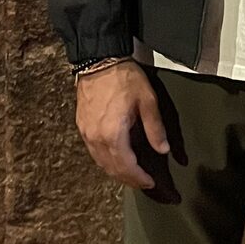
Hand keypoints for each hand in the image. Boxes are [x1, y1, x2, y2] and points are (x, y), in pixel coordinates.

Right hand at [75, 61, 169, 189]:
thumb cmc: (124, 78)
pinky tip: (115, 158)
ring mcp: (86, 133)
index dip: (139, 178)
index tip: (150, 182)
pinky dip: (105, 160)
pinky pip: (93, 152)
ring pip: (100, 162)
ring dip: (115, 172)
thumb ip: (155, 128)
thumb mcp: (148, 101)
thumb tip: (163, 150)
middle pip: (112, 169)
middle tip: (142, 183)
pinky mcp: (81, 126)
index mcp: (113, 134)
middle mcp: (96, 138)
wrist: (99, 60)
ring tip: (130, 174)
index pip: (127, 167)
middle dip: (128, 179)